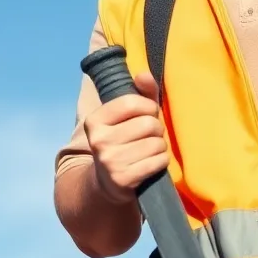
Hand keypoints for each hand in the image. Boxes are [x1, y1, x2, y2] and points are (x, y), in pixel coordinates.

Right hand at [83, 70, 169, 205]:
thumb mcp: (128, 116)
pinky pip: (159, 161)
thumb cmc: (123, 141)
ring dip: (160, 147)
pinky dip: (162, 161)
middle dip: (156, 129)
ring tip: (149, 150)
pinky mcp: (123, 179)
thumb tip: (144, 74)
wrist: (107, 182)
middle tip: (148, 136)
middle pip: (148, 124)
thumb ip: (141, 92)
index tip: (148, 114)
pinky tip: (151, 163)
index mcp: (95, 120)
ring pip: (156, 143)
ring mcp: (109, 161)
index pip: (132, 102)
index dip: (149, 107)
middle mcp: (98, 140)